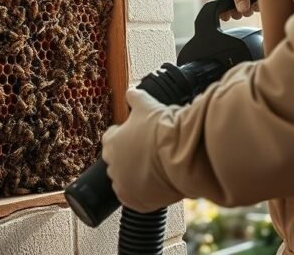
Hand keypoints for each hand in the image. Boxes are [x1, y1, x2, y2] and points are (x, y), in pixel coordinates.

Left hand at [101, 89, 178, 212]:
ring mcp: (123, 185)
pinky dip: (143, 194)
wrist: (182, 154)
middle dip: (130, 157)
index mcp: (110, 142)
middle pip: (118, 161)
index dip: (125, 136)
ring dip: (136, 175)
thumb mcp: (147, 104)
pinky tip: (155, 184)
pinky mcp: (136, 202)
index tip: (136, 137)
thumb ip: (135, 97)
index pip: (111, 139)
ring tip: (154, 169)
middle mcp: (112, 165)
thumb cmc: (164, 130)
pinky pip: (135, 200)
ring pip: (126, 180)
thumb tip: (131, 92)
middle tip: (147, 153)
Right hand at [211, 0, 267, 20]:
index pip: (215, 3)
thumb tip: (242, 10)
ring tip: (251, 2)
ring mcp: (244, 1)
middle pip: (229, 11)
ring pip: (243, 13)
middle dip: (236, 12)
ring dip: (248, 11)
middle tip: (241, 9)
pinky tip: (258, 0)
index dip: (219, 11)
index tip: (226, 16)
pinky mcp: (255, 4)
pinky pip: (255, 11)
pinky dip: (257, 7)